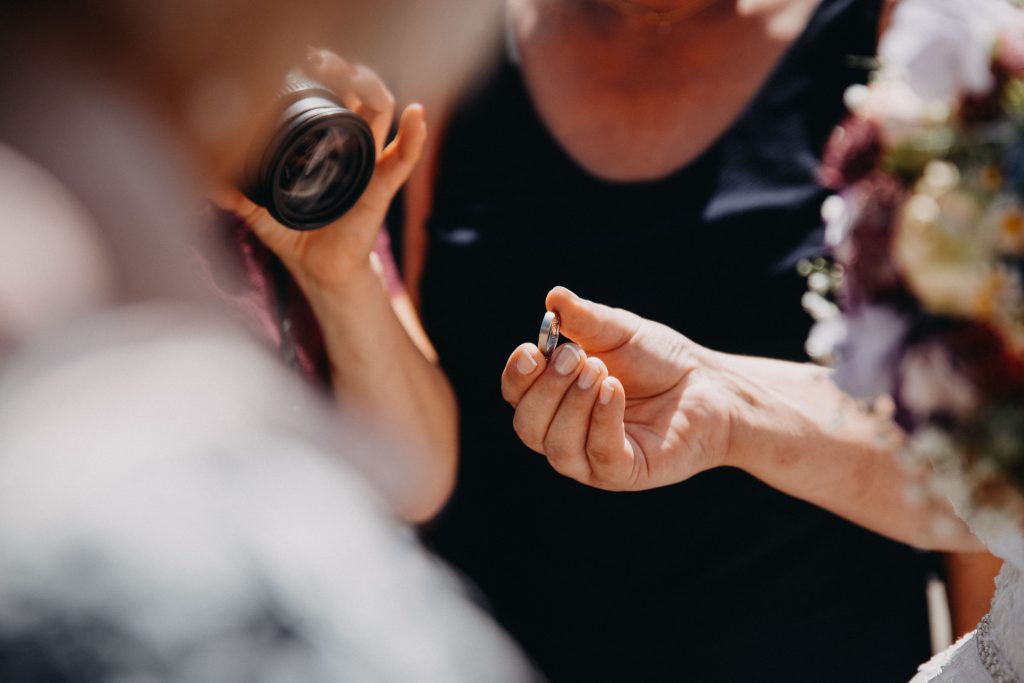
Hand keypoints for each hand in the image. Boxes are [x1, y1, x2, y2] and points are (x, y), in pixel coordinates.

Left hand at [214, 49, 426, 290]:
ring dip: (375, 90)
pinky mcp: (380, 189)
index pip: (328, 99)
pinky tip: (417, 115)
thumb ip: (235, 190)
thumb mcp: (258, 208)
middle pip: (356, 96)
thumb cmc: (295, 235)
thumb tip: (206, 179)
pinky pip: (403, 159)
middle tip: (325, 61)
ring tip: (358, 77)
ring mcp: (368, 165)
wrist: (318, 271)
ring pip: (381, 115)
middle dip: (346, 73)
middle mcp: (348, 148)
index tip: (305, 59)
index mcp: (322, 145)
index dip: (322, 76)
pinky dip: (414, 137)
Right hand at [500, 287, 735, 490]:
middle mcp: (564, 434)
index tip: (531, 351)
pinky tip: (614, 390)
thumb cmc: (658, 360)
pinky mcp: (623, 473)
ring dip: (573, 403)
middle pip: (528, 425)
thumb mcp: (618, 331)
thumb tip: (554, 299)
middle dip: (546, 388)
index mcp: (553, 400)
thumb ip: (585, 319)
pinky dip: (601, 420)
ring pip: (558, 446)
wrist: (710, 386)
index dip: (517, 376)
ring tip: (602, 370)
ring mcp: (592, 459)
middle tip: (576, 355)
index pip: (516, 396)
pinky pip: (599, 454)